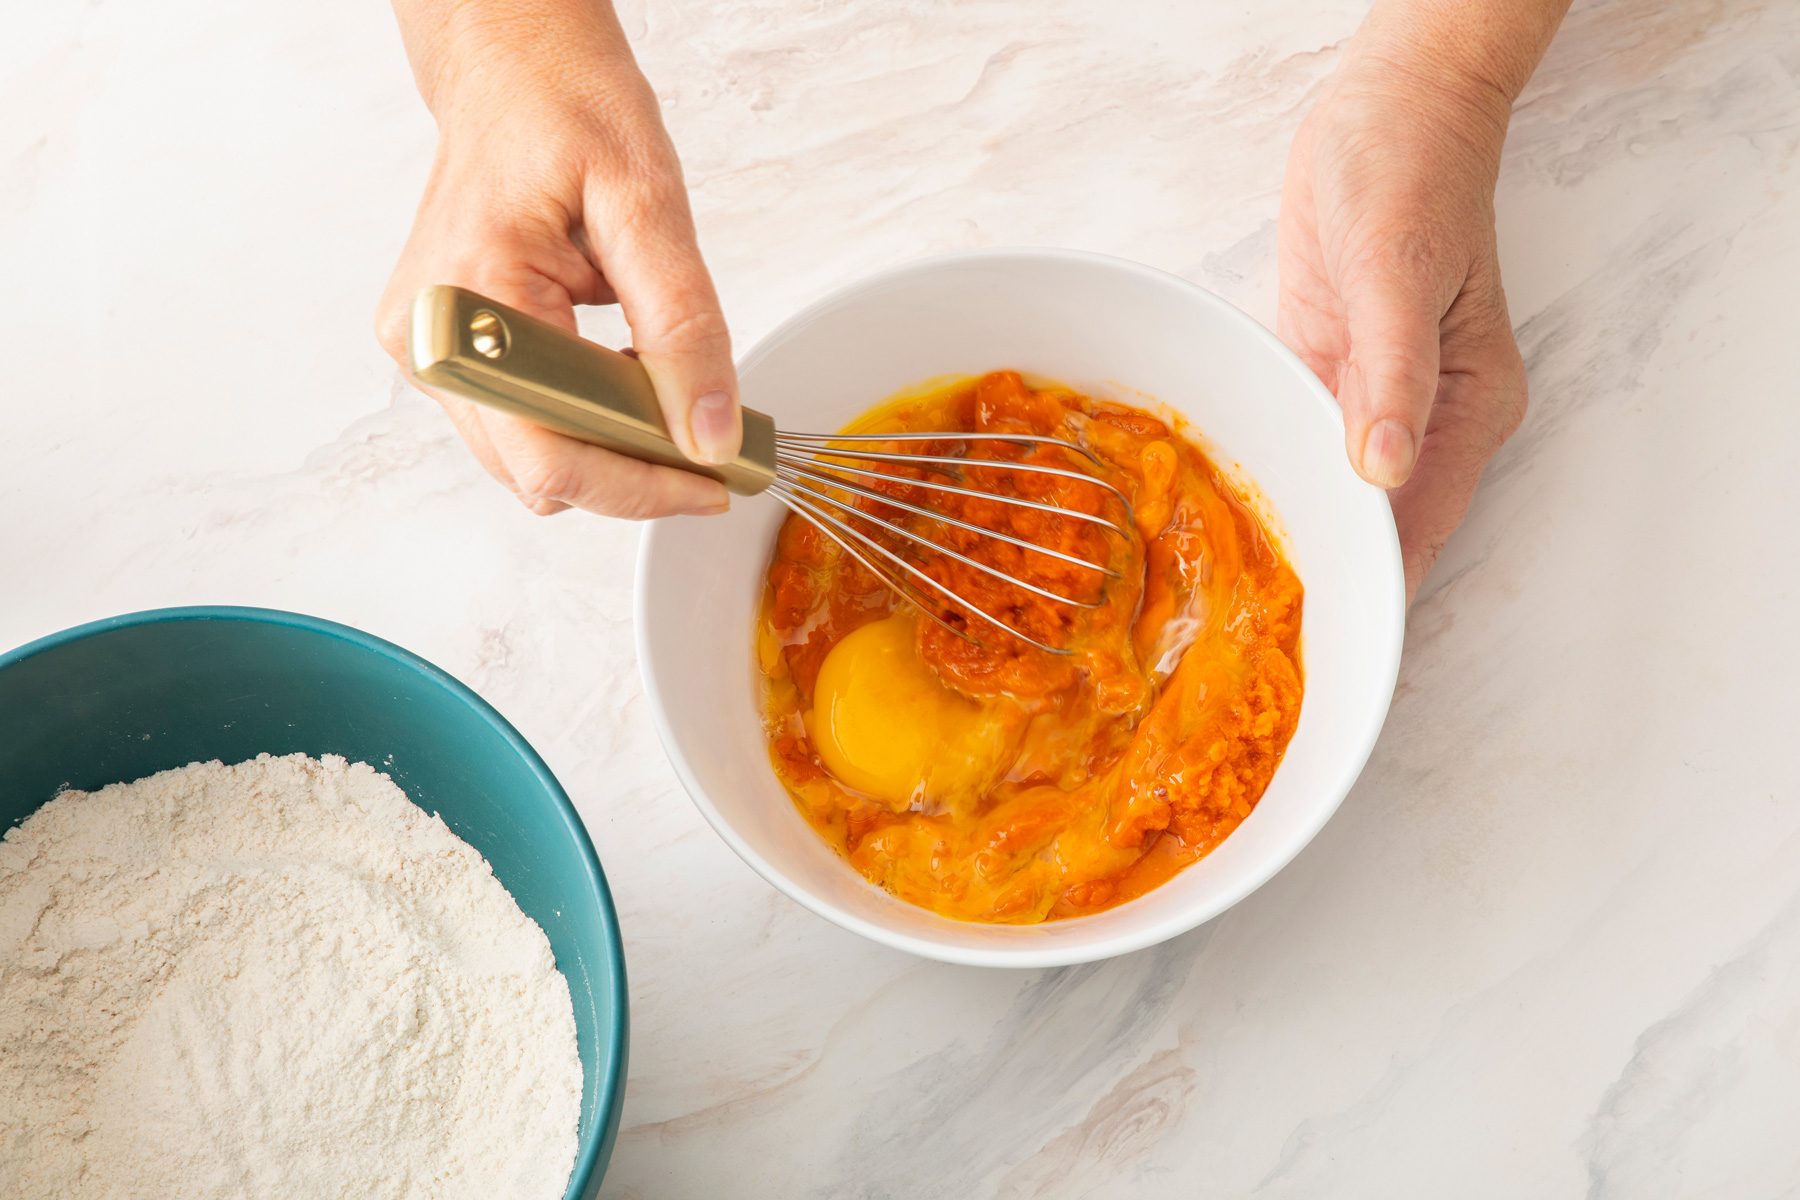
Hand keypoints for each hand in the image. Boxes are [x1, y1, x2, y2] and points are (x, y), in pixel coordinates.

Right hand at [376, 0, 737, 518]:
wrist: (510, 65)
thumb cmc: (564, 104)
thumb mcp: (648, 202)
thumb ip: (684, 325)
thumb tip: (709, 432)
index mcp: (472, 296)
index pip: (552, 455)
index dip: (640, 484)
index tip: (714, 483)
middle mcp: (430, 335)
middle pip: (539, 472)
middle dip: (631, 472)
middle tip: (709, 446)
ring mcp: (428, 346)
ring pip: (529, 457)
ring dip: (607, 447)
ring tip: (664, 392)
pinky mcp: (442, 348)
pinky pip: (521, 421)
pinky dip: (580, 416)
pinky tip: (618, 371)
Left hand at [1277, 42, 1528, 601]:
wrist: (1386, 108)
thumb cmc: (1408, 172)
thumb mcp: (1397, 272)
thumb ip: (1392, 380)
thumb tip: (1384, 473)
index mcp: (1470, 407)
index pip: (1423, 528)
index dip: (1379, 590)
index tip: (1332, 648)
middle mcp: (1427, 419)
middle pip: (1379, 528)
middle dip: (1329, 582)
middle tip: (1259, 650)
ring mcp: (1375, 402)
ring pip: (1335, 495)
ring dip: (1295, 538)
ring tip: (1235, 612)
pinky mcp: (1330, 376)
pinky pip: (1301, 447)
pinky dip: (1274, 482)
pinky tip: (1232, 525)